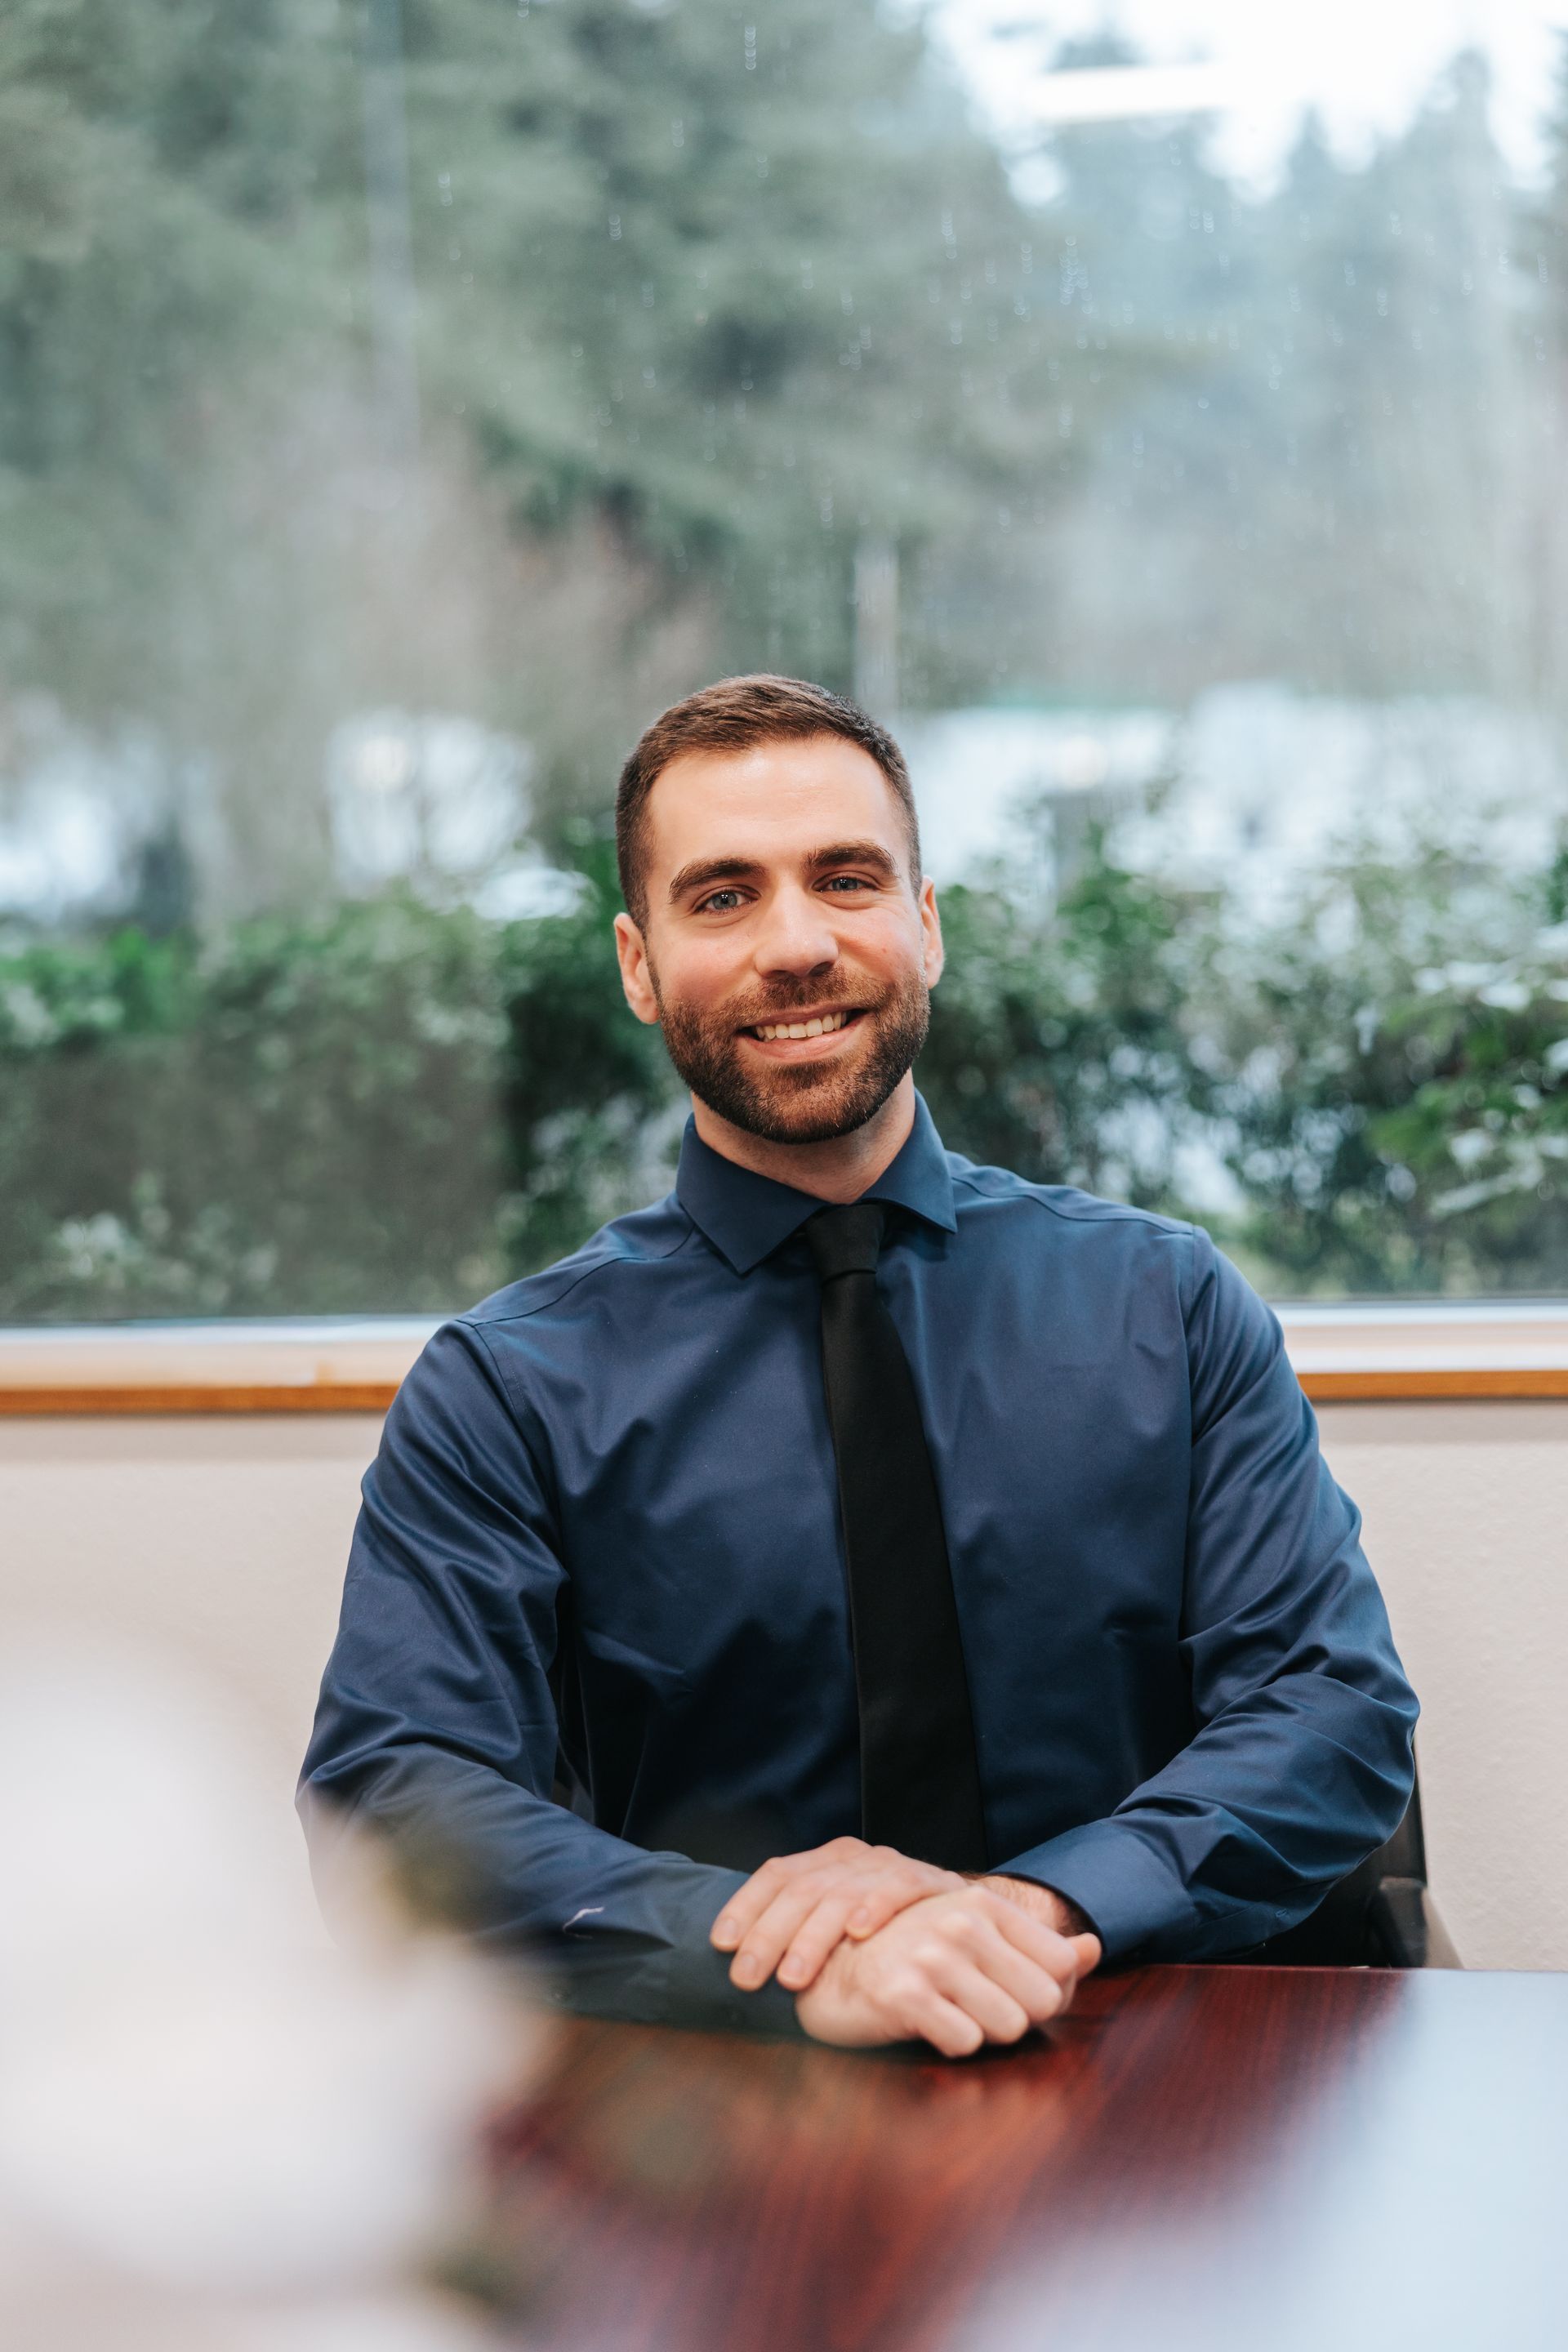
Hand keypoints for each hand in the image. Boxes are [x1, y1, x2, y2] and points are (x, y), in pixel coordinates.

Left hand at [710, 1836, 964, 1993]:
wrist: (963, 1919)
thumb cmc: (888, 1933)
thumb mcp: (840, 1925)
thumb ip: (801, 1932)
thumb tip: (737, 1964)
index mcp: (826, 1860)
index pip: (777, 1873)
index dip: (746, 1907)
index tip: (721, 1945)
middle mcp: (854, 1856)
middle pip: (802, 1888)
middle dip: (769, 1935)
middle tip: (746, 1977)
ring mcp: (891, 1865)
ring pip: (842, 1893)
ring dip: (813, 1937)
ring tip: (791, 1977)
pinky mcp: (929, 1880)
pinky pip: (899, 1888)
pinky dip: (877, 1908)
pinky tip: (859, 1934)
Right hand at [792, 1883, 1101, 2057]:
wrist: (830, 1970)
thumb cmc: (911, 1958)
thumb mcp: (977, 1942)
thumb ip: (1040, 1950)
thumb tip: (1093, 1948)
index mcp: (983, 1904)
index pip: (1060, 1966)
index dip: (1043, 1993)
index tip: (1007, 1990)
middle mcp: (961, 1923)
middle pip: (1043, 2001)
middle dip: (1017, 2016)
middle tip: (974, 2007)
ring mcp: (932, 1957)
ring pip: (1010, 2026)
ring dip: (984, 2033)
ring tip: (950, 2014)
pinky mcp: (904, 1994)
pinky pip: (965, 2043)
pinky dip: (952, 2044)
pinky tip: (926, 2025)